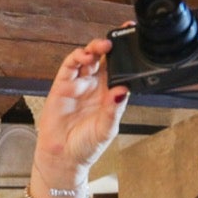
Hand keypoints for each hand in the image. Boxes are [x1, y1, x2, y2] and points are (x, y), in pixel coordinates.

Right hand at [33, 38, 129, 188]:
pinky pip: (69, 66)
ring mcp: (79, 84)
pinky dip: (76, 57)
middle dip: (111, 46)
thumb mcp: (106, 130)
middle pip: (104, 59)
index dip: (126, 55)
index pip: (120, 69)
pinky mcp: (63, 85)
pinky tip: (84, 56)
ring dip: (95, 48)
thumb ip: (114, 110)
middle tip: (118, 39)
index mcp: (110, 95)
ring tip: (103, 47)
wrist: (63, 157)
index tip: (134, 41)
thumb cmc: (86, 145)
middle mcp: (95, 86)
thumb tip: (123, 92)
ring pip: (88, 58)